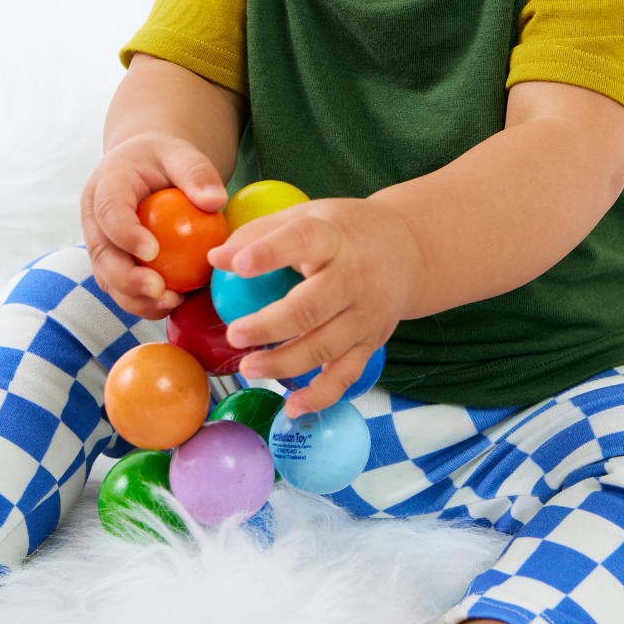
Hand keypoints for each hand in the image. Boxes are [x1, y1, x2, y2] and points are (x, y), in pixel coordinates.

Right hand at [80, 135, 227, 318]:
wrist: (146, 167)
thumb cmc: (165, 159)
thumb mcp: (182, 154)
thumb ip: (197, 173)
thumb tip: (216, 201)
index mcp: (106, 184)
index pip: (109, 210)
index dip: (125, 233)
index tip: (152, 251)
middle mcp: (95, 218)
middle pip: (101, 253)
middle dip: (125, 278)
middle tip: (159, 289)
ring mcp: (101, 243)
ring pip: (108, 278)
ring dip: (134, 297)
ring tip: (170, 302)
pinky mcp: (113, 262)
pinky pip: (123, 288)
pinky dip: (144, 301)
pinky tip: (173, 304)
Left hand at [207, 197, 420, 414]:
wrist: (408, 251)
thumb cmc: (342, 232)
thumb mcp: (307, 216)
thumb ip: (260, 233)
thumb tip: (216, 259)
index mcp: (333, 237)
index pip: (302, 241)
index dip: (269, 253)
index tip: (238, 265)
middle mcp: (355, 277)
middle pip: (312, 307)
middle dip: (271, 325)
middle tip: (235, 335)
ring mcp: (366, 314)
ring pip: (325, 346)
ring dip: (284, 363)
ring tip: (248, 368)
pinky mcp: (372, 343)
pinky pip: (346, 375)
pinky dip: (320, 396)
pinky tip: (293, 407)